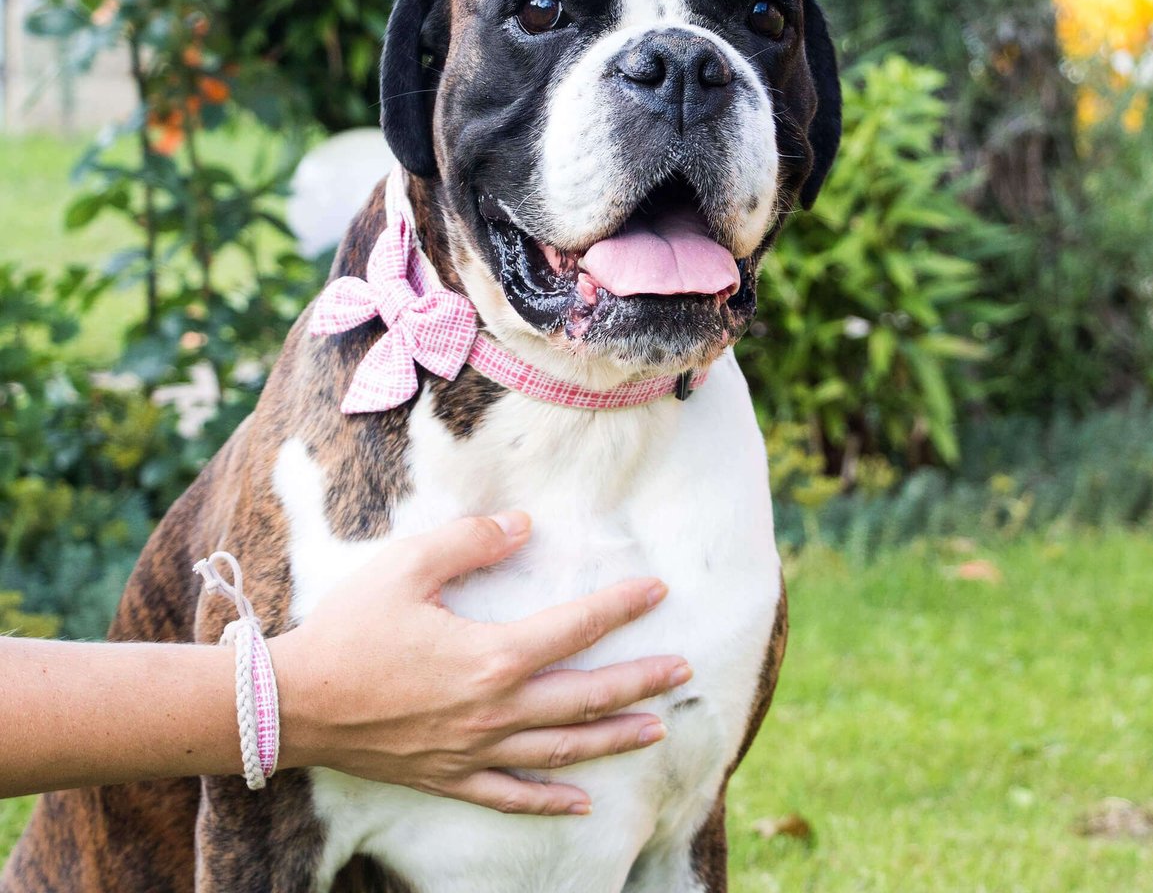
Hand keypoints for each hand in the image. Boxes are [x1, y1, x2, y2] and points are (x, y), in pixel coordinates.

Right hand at [270, 511, 690, 815]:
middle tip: (683, 670)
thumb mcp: (408, 566)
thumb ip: (471, 541)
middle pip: (585, 697)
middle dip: (640, 681)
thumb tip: (524, 526)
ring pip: (562, 750)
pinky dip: (551, 801)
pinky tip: (583, 803)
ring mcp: (474, 751)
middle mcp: (494, 710)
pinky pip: (511, 796)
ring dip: (614, 739)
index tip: (657, 591)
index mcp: (491, 656)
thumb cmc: (350, 630)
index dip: (621, 607)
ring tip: (657, 728)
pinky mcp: (448, 777)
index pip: (575, 628)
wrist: (293, 703)